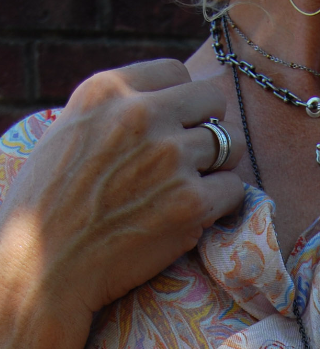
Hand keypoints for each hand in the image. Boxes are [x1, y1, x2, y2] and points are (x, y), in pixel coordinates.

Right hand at [0, 59, 243, 324]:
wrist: (46, 266)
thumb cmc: (51, 206)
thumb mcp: (72, 132)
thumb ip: (116, 112)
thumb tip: (164, 107)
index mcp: (108, 89)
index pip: (176, 72)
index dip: (181, 104)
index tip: (173, 130)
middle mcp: (143, 116)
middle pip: (212, 101)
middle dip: (207, 129)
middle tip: (192, 162)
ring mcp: (171, 158)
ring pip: (230, 145)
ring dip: (218, 168)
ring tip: (191, 190)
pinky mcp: (192, 203)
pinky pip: (234, 189)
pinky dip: (222, 205)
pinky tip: (195, 217)